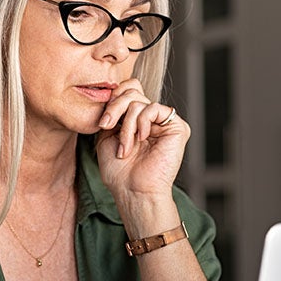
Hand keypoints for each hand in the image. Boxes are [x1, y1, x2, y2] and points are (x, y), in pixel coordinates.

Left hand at [95, 79, 189, 199]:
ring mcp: (165, 122)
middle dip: (115, 108)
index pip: (129, 89)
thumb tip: (115, 90)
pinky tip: (141, 139)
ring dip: (126, 125)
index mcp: (137, 119)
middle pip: (132, 91)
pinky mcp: (177, 127)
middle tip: (106, 126)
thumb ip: (113, 111)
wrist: (133, 191)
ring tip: (124, 147)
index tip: (103, 121)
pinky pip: (154, 108)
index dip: (114, 97)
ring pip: (139, 101)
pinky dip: (141, 122)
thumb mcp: (107, 135)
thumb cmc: (119, 171)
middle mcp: (152, 119)